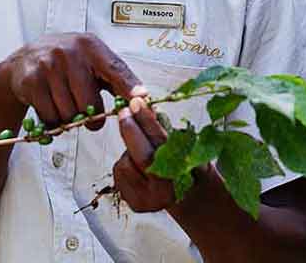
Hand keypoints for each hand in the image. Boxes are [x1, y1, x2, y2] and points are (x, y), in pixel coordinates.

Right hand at [0, 33, 143, 129]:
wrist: (24, 60)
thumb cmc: (66, 62)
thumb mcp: (91, 61)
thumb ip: (115, 78)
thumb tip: (141, 98)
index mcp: (91, 46)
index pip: (115, 69)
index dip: (129, 86)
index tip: (141, 99)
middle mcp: (70, 53)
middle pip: (90, 103)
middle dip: (90, 115)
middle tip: (84, 109)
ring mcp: (49, 66)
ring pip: (70, 113)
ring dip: (69, 117)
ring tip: (64, 101)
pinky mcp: (32, 81)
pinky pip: (50, 116)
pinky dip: (52, 119)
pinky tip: (49, 103)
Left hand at [113, 95, 178, 212]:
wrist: (185, 194)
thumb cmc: (185, 162)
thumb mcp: (184, 144)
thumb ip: (165, 130)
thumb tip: (144, 106)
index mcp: (183, 176)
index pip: (162, 144)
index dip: (148, 122)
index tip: (138, 102)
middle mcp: (165, 194)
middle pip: (142, 157)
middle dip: (131, 130)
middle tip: (124, 110)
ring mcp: (147, 201)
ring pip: (127, 165)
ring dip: (129, 149)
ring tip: (142, 148)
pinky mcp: (132, 203)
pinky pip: (120, 174)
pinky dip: (125, 162)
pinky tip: (137, 164)